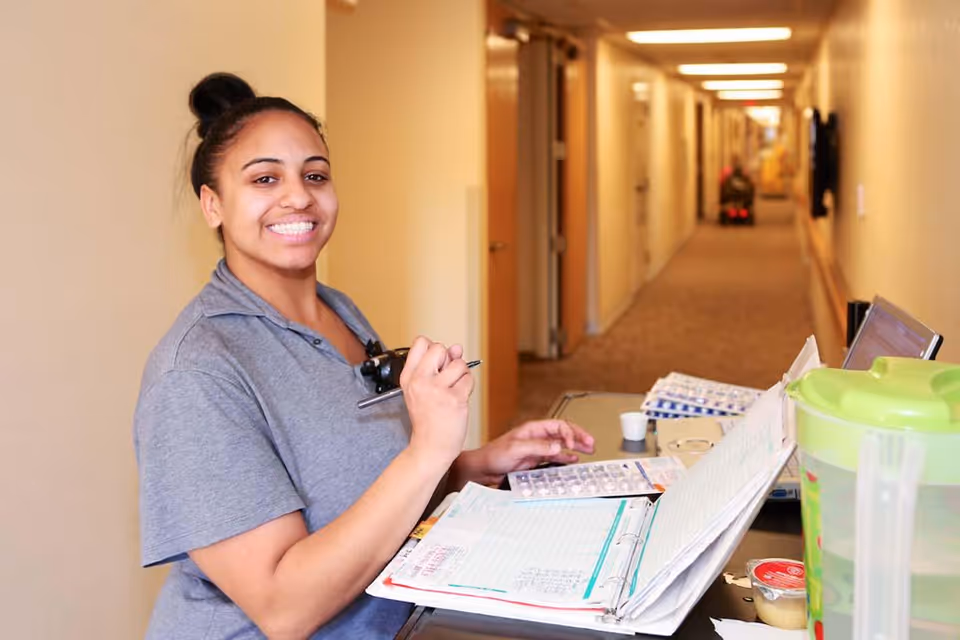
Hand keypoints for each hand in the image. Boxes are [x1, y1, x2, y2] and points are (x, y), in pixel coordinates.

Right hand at [401, 336, 473, 466]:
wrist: (430, 446)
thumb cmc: (428, 419)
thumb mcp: (423, 389)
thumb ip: (439, 366)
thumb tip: (456, 348)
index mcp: (409, 377)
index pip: (420, 342)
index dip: (433, 349)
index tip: (435, 365)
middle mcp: (420, 381)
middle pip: (439, 347)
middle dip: (448, 360)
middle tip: (445, 378)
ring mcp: (437, 390)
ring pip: (459, 363)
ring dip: (461, 374)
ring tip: (453, 390)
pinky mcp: (454, 398)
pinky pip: (468, 379)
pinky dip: (468, 387)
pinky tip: (459, 398)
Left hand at [453, 419, 594, 485]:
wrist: (483, 468)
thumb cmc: (493, 454)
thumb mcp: (516, 449)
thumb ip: (537, 447)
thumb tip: (557, 446)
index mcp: (533, 429)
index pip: (558, 426)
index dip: (569, 433)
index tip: (573, 445)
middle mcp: (537, 436)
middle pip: (564, 432)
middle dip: (579, 436)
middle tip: (591, 443)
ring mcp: (537, 448)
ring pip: (562, 444)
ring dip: (576, 447)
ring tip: (588, 450)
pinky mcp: (535, 459)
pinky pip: (555, 456)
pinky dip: (566, 458)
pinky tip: (574, 460)